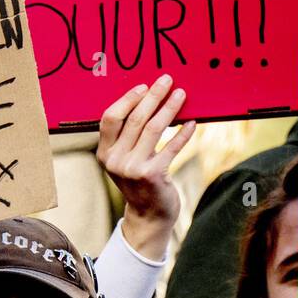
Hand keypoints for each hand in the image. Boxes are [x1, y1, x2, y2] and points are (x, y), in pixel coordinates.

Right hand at [97, 76, 195, 261]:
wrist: (148, 217)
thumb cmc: (139, 183)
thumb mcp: (124, 161)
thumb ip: (126, 138)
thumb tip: (146, 100)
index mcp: (105, 154)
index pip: (110, 118)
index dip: (127, 99)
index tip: (143, 87)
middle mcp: (116, 161)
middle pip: (135, 119)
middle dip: (153, 96)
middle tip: (167, 80)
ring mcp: (134, 169)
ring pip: (154, 128)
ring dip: (170, 108)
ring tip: (181, 94)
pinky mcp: (153, 175)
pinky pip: (171, 147)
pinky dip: (183, 134)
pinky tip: (192, 123)